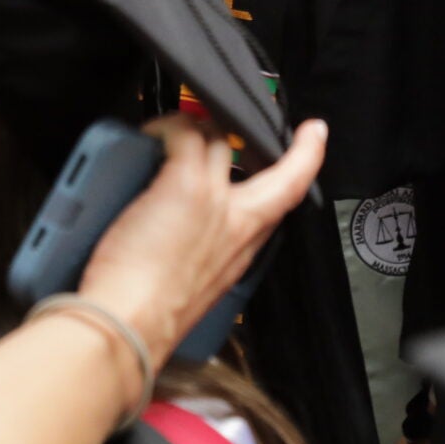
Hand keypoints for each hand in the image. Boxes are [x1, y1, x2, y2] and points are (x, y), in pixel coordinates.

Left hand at [78, 116, 327, 369]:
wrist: (130, 326)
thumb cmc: (149, 321)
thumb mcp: (195, 292)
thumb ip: (202, 261)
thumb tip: (183, 242)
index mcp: (242, 249)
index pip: (288, 196)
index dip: (306, 160)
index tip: (314, 136)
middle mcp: (237, 220)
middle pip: (271, 164)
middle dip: (271, 135)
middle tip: (250, 117)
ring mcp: (215, 197)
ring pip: (219, 139)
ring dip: (195, 130)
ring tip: (166, 138)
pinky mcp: (186, 182)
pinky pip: (184, 133)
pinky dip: (166, 127)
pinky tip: (150, 136)